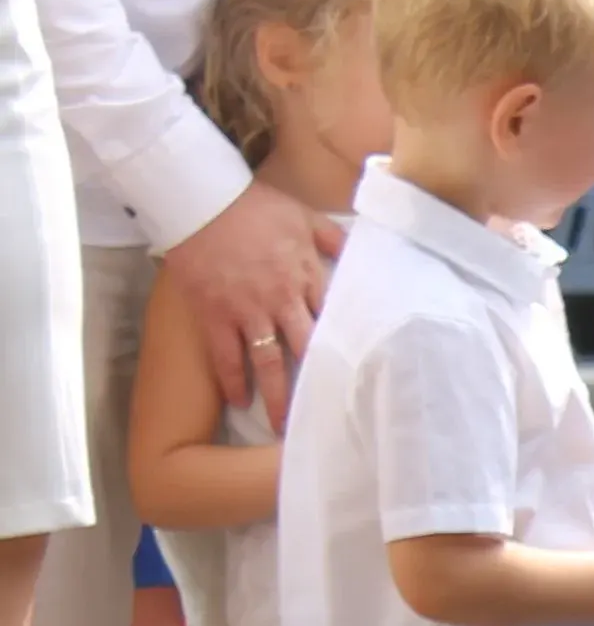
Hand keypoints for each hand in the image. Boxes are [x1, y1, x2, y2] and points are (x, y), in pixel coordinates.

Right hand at [170, 180, 343, 411]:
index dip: (347, 349)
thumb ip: (334, 240)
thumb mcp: (305, 217)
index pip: (335, 321)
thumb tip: (361, 258)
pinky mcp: (214, 314)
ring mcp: (247, 310)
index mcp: (308, 277)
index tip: (359, 376)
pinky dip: (232, 380)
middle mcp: (282, 300)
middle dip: (319, 384)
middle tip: (330, 414)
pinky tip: (240, 401)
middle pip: (308, 350)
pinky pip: (225, 356)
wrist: (201, 199)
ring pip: (269, 362)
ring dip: (277, 397)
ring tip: (285, 426)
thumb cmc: (255, 206)